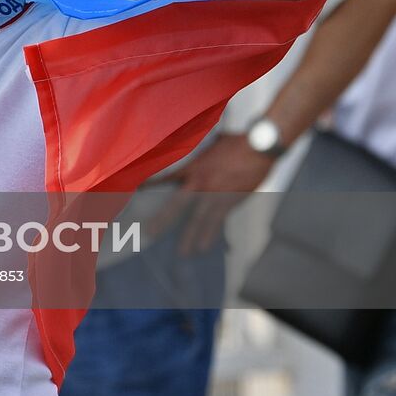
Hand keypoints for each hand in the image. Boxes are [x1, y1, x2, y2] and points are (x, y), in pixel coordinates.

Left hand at [150, 135, 275, 255]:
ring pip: (197, 220)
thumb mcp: (212, 144)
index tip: (137, 193)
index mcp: (192, 167)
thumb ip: (201, 154)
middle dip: (163, 220)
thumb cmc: (237, 142)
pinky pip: (217, 222)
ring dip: (189, 237)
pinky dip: (211, 236)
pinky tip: (205, 248)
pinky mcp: (229, 202)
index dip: (151, 185)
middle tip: (151, 233)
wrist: (259, 148)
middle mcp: (199, 182)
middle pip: (177, 205)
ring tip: (182, 252)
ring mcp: (214, 194)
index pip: (166, 177)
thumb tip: (197, 155)